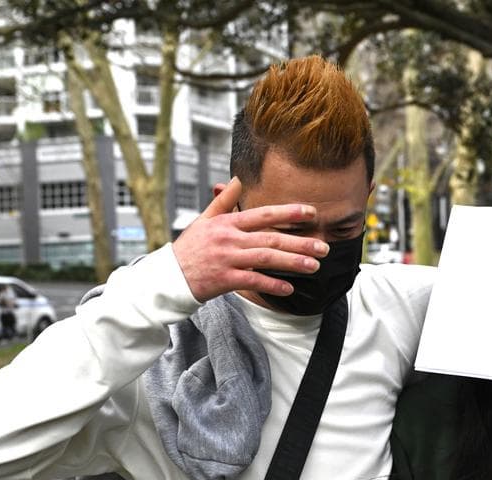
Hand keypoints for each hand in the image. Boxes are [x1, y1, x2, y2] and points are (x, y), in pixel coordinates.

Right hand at [172, 177, 329, 301]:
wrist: (168, 276)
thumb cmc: (190, 248)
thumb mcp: (204, 220)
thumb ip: (223, 201)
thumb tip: (236, 179)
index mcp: (227, 223)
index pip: (264, 214)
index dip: (289, 213)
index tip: (311, 213)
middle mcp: (229, 239)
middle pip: (271, 238)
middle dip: (300, 242)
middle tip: (324, 247)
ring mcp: (227, 259)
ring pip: (266, 259)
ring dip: (292, 263)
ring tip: (314, 266)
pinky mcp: (224, 279)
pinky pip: (253, 282)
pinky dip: (272, 285)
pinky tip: (290, 289)